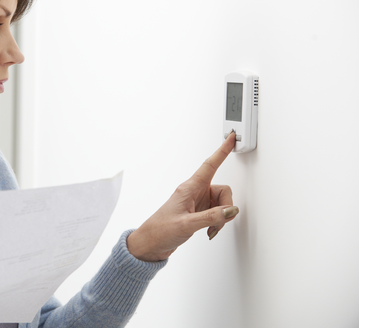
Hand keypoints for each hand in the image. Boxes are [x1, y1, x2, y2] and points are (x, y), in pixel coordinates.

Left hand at [126, 132, 239, 261]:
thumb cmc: (160, 230)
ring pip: (222, 204)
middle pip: (223, 191)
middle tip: (219, 221)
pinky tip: (209, 230)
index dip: (222, 151)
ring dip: (221, 218)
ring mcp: (197, 203)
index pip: (210, 165)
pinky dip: (217, 222)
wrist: (150, 244)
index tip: (231, 137)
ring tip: (210, 228)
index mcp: (189, 188)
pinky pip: (217, 213)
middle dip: (226, 207)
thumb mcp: (186, 224)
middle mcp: (194, 193)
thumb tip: (230, 210)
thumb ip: (211, 217)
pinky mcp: (198, 213)